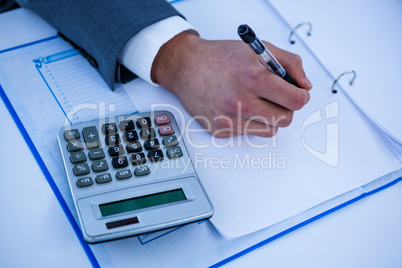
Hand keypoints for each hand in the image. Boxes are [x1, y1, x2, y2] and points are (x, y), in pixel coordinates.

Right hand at [151, 31, 311, 137]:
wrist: (186, 67)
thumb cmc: (220, 57)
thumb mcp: (259, 49)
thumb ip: (290, 63)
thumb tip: (305, 86)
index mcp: (253, 79)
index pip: (295, 101)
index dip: (301, 97)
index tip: (297, 93)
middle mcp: (240, 102)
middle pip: (285, 119)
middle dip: (286, 108)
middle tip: (276, 97)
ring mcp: (229, 119)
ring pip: (270, 130)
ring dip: (269, 118)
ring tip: (256, 102)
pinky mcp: (221, 130)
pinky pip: (249, 133)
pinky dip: (249, 122)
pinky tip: (238, 107)